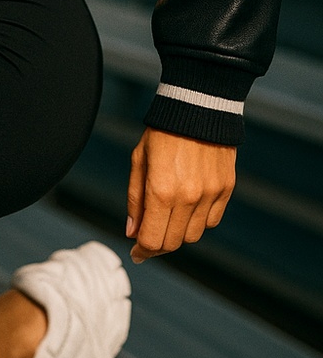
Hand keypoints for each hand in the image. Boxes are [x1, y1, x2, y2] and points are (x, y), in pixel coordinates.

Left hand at [125, 126, 234, 262]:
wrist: (197, 106)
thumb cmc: (163, 131)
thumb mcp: (139, 160)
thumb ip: (135, 198)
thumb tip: (132, 232)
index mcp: (162, 190)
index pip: (153, 240)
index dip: (142, 251)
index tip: (136, 252)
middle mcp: (188, 197)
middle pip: (173, 242)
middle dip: (158, 244)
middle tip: (149, 236)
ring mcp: (210, 194)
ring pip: (194, 235)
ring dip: (178, 232)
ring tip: (168, 216)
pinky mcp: (226, 189)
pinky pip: (212, 220)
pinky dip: (199, 221)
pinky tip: (188, 206)